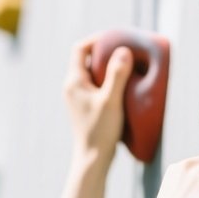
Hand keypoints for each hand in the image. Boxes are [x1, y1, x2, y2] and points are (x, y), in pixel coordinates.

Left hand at [63, 36, 131, 156]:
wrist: (93, 159)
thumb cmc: (100, 131)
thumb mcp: (111, 100)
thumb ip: (117, 75)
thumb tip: (123, 50)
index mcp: (74, 81)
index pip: (80, 48)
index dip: (96, 39)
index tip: (115, 38)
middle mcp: (72, 87)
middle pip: (85, 59)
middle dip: (104, 51)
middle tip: (124, 50)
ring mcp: (77, 98)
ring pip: (91, 73)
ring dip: (107, 67)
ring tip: (126, 66)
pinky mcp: (85, 107)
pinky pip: (95, 85)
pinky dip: (107, 80)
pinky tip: (123, 86)